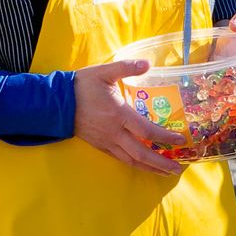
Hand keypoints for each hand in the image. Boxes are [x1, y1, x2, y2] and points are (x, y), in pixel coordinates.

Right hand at [71, 58, 186, 174]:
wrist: (55, 102)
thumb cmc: (81, 86)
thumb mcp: (104, 72)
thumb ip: (127, 67)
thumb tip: (148, 63)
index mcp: (118, 114)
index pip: (146, 130)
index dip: (164, 137)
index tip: (180, 141)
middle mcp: (114, 132)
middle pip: (141, 153)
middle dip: (160, 163)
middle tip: (178, 169)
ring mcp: (106, 141)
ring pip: (131, 160)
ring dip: (149, 167)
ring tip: (166, 172)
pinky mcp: (99, 145)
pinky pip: (120, 158)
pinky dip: (135, 164)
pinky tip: (144, 165)